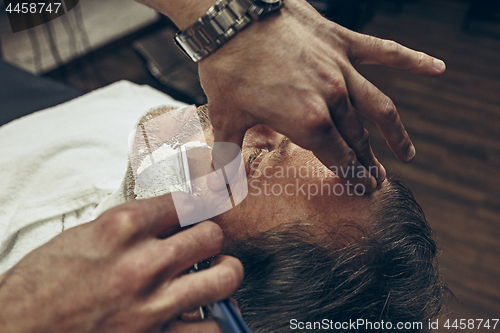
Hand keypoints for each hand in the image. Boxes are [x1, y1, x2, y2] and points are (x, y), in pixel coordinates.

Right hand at [0, 193, 242, 332]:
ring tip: (214, 276)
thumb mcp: (83, 237)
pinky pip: (211, 327)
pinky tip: (200, 313)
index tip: (207, 204)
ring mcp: (153, 305)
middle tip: (203, 245)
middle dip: (210, 238)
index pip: (185, 200)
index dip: (200, 201)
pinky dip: (212, 319)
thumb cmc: (41, 286)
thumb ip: (131, 227)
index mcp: (121, 227)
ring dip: (223, 275)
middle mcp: (142, 262)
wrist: (14, 332)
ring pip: (225, 277)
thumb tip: (168, 219)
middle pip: (212, 235)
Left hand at [199, 0, 445, 191]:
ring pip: (379, 108)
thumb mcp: (225, 119)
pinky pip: (384, 53)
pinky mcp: (343, 42)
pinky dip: (412, 61)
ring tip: (407, 153)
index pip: (338, 158)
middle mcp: (332, 100)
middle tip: (377, 179)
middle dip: (368, 163)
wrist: (232, 16)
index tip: (363, 188)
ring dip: (395, 133)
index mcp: (307, 123)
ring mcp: (341, 70)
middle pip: (357, 139)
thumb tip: (220, 192)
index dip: (351, 175)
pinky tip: (437, 68)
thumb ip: (228, 160)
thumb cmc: (227, 69)